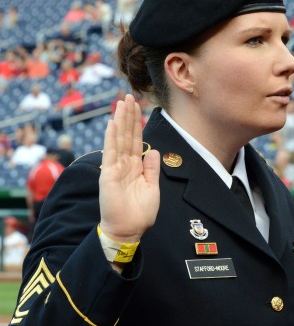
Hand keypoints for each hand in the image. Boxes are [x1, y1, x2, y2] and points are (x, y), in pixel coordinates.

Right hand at [98, 94, 159, 242]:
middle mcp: (124, 164)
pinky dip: (111, 137)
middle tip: (128, 96)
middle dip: (128, 115)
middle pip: (127, 135)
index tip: (137, 107)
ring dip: (120, 120)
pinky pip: (110, 152)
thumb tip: (153, 150)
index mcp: (135, 167)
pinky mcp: (108, 174)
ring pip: (119, 139)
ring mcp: (115, 167)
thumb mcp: (152, 187)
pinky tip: (112, 123)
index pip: (136, 140)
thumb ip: (151, 168)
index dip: (137, 124)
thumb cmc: (140, 213)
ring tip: (121, 102)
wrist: (128, 229)